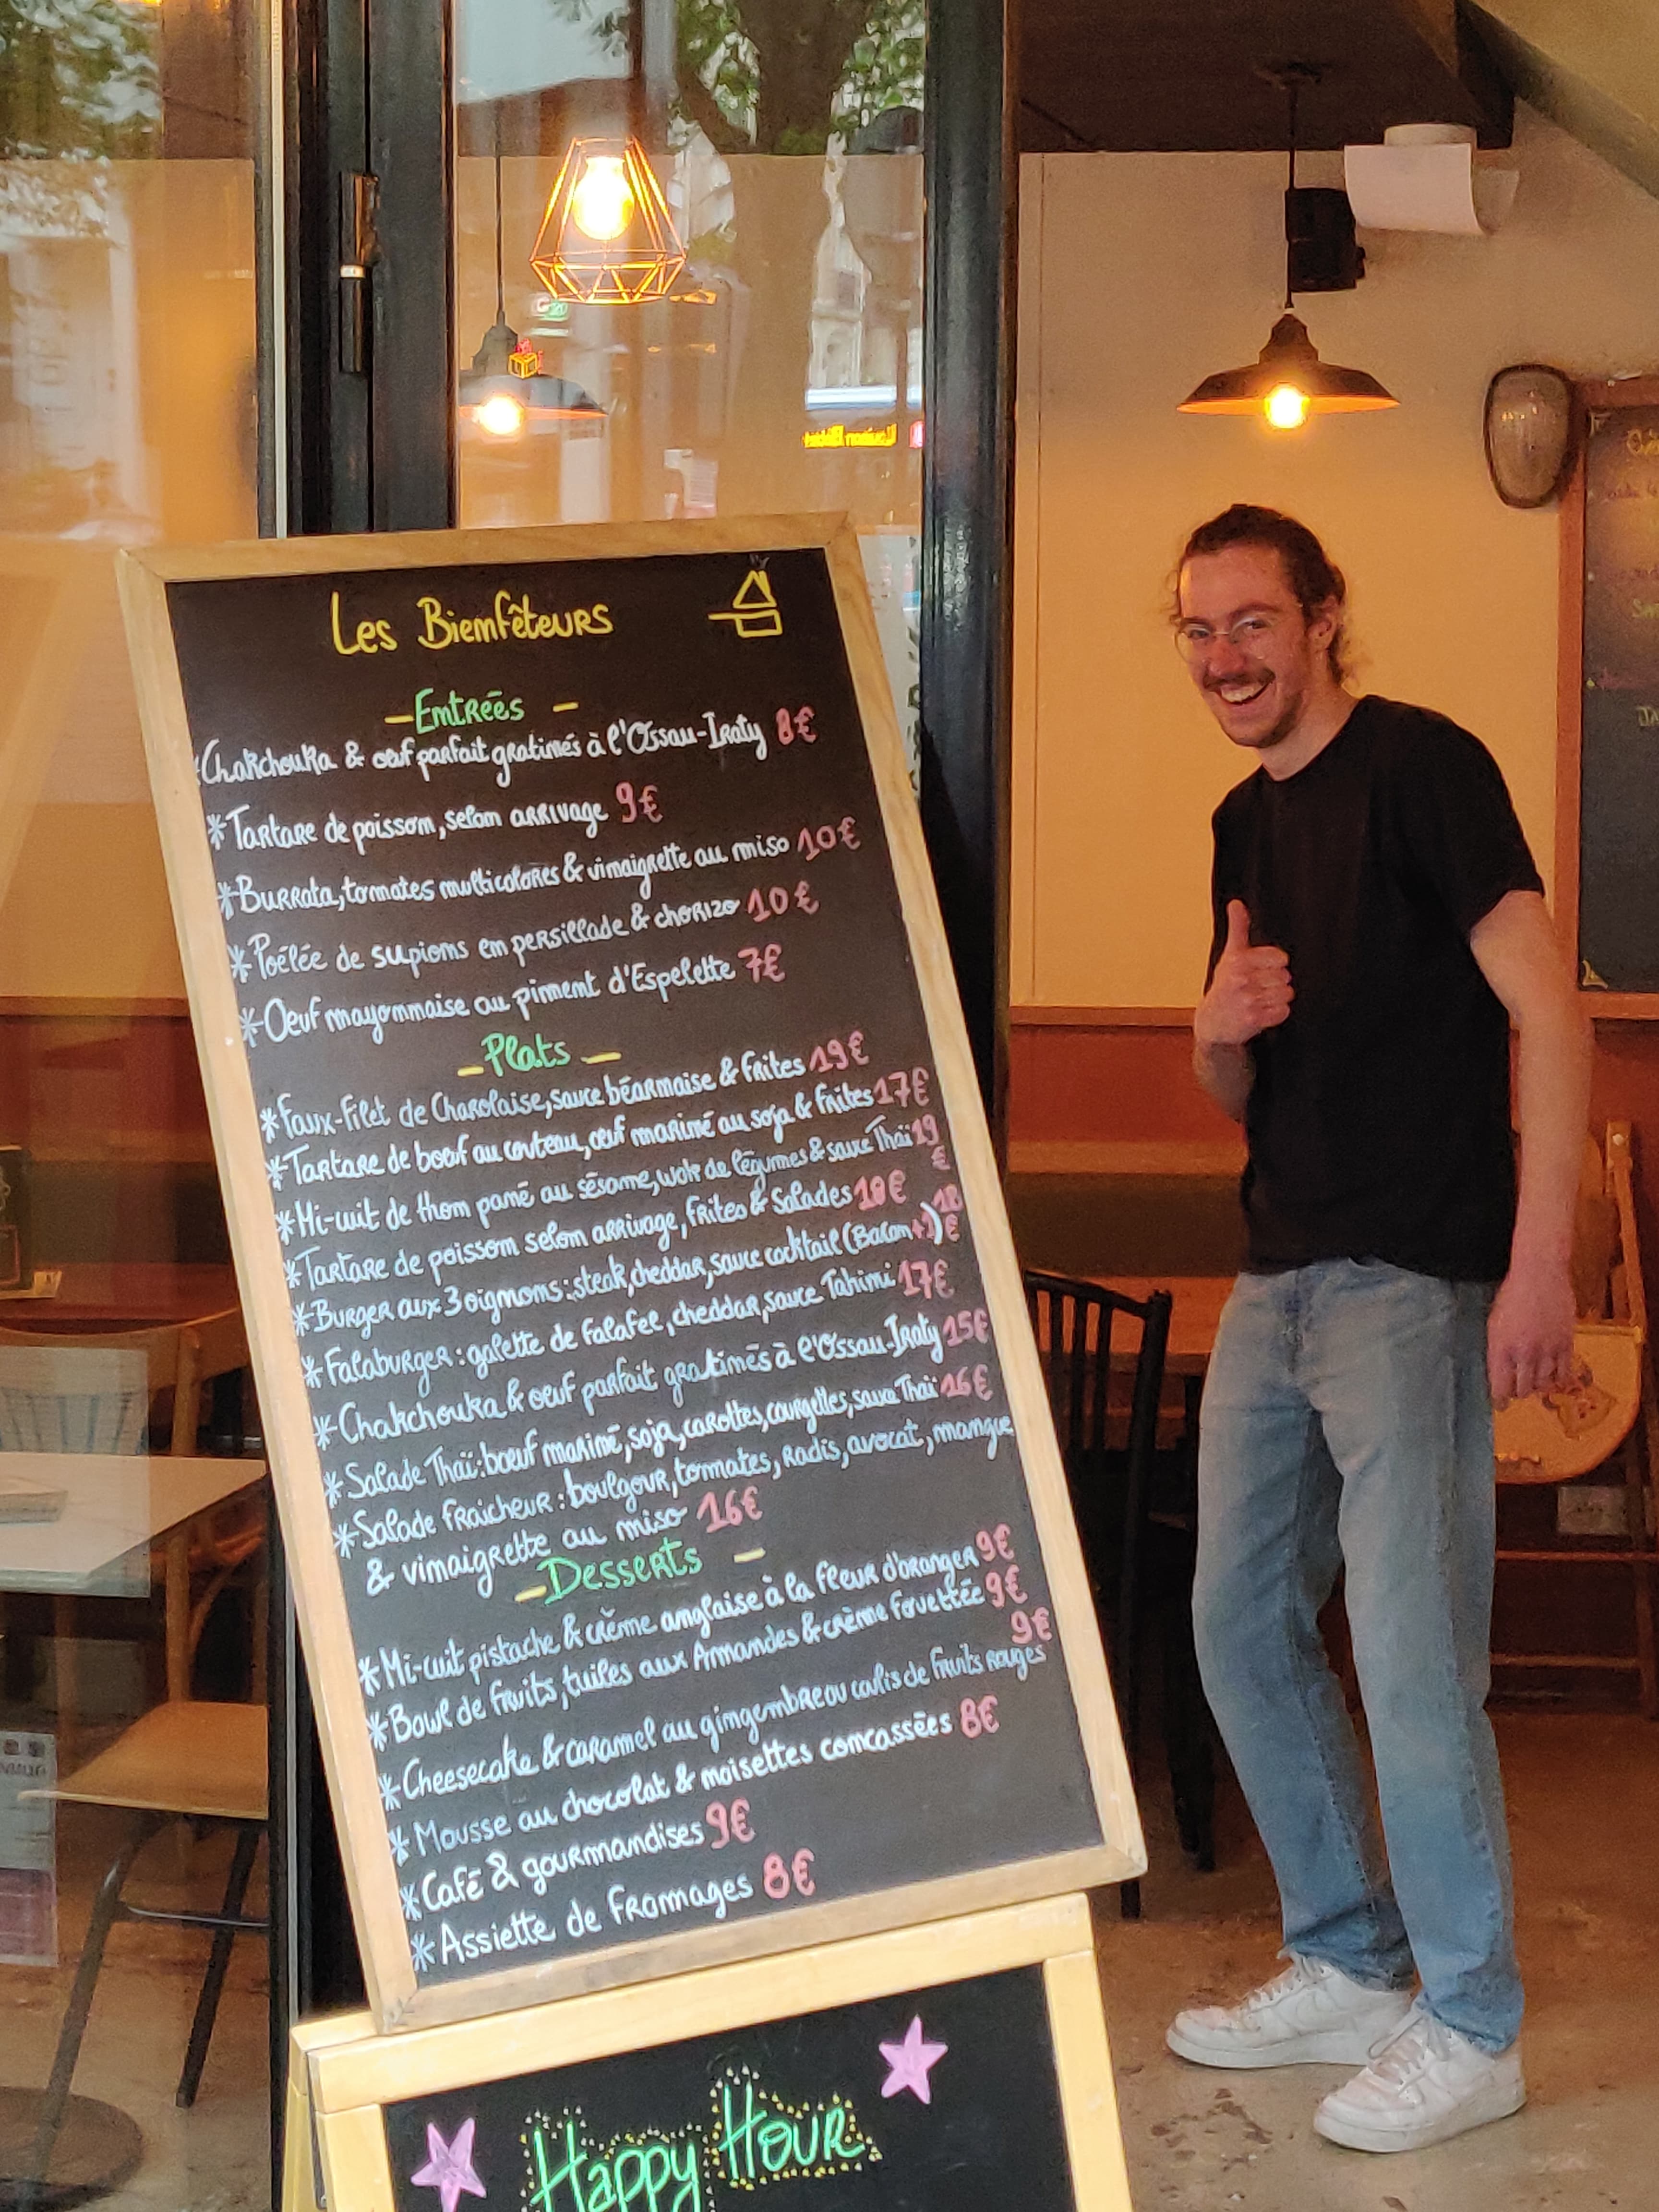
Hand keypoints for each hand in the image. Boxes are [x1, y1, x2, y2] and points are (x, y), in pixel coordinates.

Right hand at [1194, 901, 1293, 1048]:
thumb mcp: (1230, 955)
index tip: (1261, 971)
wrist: (1212, 1022)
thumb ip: (1238, 928)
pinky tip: (1263, 1012)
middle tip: (1260, 988)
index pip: (1279, 958)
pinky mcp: (1253, 1019)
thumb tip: (1236, 903)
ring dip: (1277, 998)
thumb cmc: (1225, 986)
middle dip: (1276, 983)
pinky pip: (1283, 1011)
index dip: (1274, 965)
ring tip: (1261, 1000)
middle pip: (1284, 976)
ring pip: (1286, 993)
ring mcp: (1247, 1000)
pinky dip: (1276, 1013)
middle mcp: (1241, 979)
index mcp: (1238, 960)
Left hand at [1487, 1260, 1576, 1405]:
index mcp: (1501, 1349)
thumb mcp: (1494, 1323)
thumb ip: (1497, 1350)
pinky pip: (1564, 1372)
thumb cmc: (1512, 1294)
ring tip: (1534, 1382)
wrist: (1539, 1275)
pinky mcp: (1566, 1344)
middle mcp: (1524, 1354)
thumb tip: (1500, 1372)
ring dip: (1538, 1386)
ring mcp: (1547, 1350)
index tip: (1500, 1405)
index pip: (1499, 1387)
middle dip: (1518, 1393)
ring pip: (1543, 1384)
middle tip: (1517, 1391)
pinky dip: (1558, 1379)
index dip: (1499, 1400)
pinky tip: (1554, 1379)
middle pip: (1522, 1390)